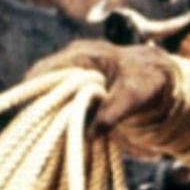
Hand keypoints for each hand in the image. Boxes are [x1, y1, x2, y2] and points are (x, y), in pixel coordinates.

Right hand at [27, 40, 176, 134]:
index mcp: (84, 55)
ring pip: (48, 85)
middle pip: (42, 79)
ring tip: (49, 128)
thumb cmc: (145, 81)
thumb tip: (90, 134)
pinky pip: (57, 89)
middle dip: (39, 102)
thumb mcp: (132, 98)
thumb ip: (112, 114)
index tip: (33, 116)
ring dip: (48, 105)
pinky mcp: (76, 75)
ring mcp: (73, 64)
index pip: (46, 71)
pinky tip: (60, 122)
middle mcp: (73, 56)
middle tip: (40, 127)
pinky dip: (57, 105)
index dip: (34, 92)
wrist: (156, 72)